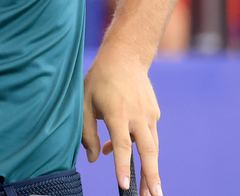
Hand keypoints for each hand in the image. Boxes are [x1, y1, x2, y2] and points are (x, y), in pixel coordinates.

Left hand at [82, 46, 161, 195]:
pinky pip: (148, 136)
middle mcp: (138, 115)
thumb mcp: (84, 102)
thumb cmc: (99, 80)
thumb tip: (92, 159)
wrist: (125, 57)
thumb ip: (86, 132)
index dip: (122, 167)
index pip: (122, 146)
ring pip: (152, 147)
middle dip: (151, 176)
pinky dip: (140, 148)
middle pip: (148, 151)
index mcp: (118, 113)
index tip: (125, 186)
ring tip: (149, 191)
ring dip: (151, 169)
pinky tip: (120, 152)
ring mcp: (150, 114)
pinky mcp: (155, 113)